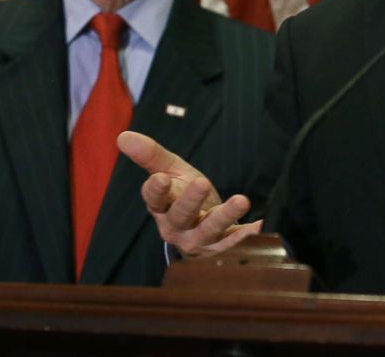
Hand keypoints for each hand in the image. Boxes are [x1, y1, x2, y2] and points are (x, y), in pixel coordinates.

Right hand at [117, 131, 260, 255]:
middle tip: (202, 182)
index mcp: (161, 207)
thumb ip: (150, 155)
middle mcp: (176, 228)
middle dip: (189, 201)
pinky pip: (233, 242)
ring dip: (224, 216)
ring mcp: (198, 240)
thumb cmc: (181, 193)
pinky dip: (247, 236)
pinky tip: (261, 224)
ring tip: (242, 200)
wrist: (199, 227)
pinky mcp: (220, 247)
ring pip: (209, 231)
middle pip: (180, 216)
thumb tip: (123, 136)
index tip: (161, 179)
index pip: (154, 200)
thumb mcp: (170, 170)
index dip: (156, 190)